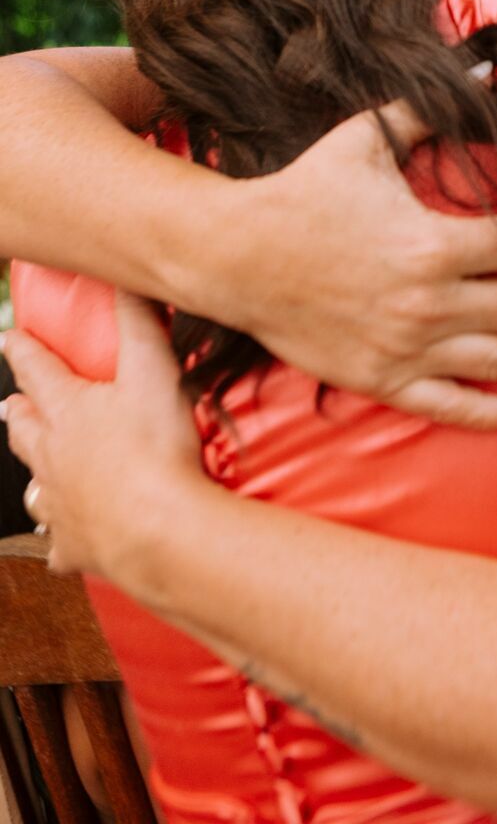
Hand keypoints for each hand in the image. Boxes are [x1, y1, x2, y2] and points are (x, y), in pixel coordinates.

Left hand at [1, 293, 204, 578]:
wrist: (154, 528)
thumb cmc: (154, 448)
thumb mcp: (154, 370)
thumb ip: (140, 322)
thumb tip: (130, 280)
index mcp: (68, 409)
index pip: (37, 370)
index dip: (22, 350)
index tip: (8, 338)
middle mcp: (52, 454)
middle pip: (25, 428)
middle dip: (18, 410)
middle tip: (10, 403)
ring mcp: (60, 502)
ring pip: (35, 484)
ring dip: (34, 472)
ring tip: (34, 471)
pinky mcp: (75, 544)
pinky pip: (60, 542)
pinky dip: (61, 538)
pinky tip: (64, 540)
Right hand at [187, 99, 496, 433]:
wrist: (235, 255)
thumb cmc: (303, 190)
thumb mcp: (365, 139)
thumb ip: (428, 109)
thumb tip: (483, 67)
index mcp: (432, 242)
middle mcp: (429, 300)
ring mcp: (406, 344)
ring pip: (496, 359)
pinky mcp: (380, 378)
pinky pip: (445, 403)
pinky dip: (486, 414)